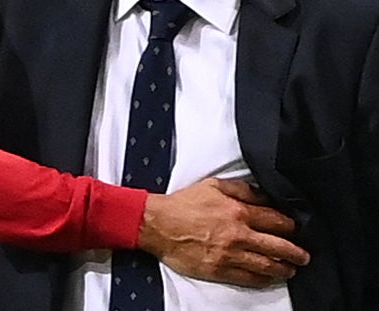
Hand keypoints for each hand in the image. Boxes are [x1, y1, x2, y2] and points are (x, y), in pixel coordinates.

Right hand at [138, 177, 310, 287]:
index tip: (297, 229)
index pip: (276, 221)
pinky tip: (271, 277)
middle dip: (296, 252)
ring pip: (268, 265)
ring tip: (293, 268)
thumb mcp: (212, 186)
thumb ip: (241, 189)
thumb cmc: (183, 204)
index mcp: (238, 211)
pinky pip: (250, 278)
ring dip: (285, 268)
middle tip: (305, 255)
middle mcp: (239, 235)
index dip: (292, 226)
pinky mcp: (221, 270)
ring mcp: (231, 255)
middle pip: (279, 246)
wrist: (158, 225)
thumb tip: (264, 195)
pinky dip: (265, 279)